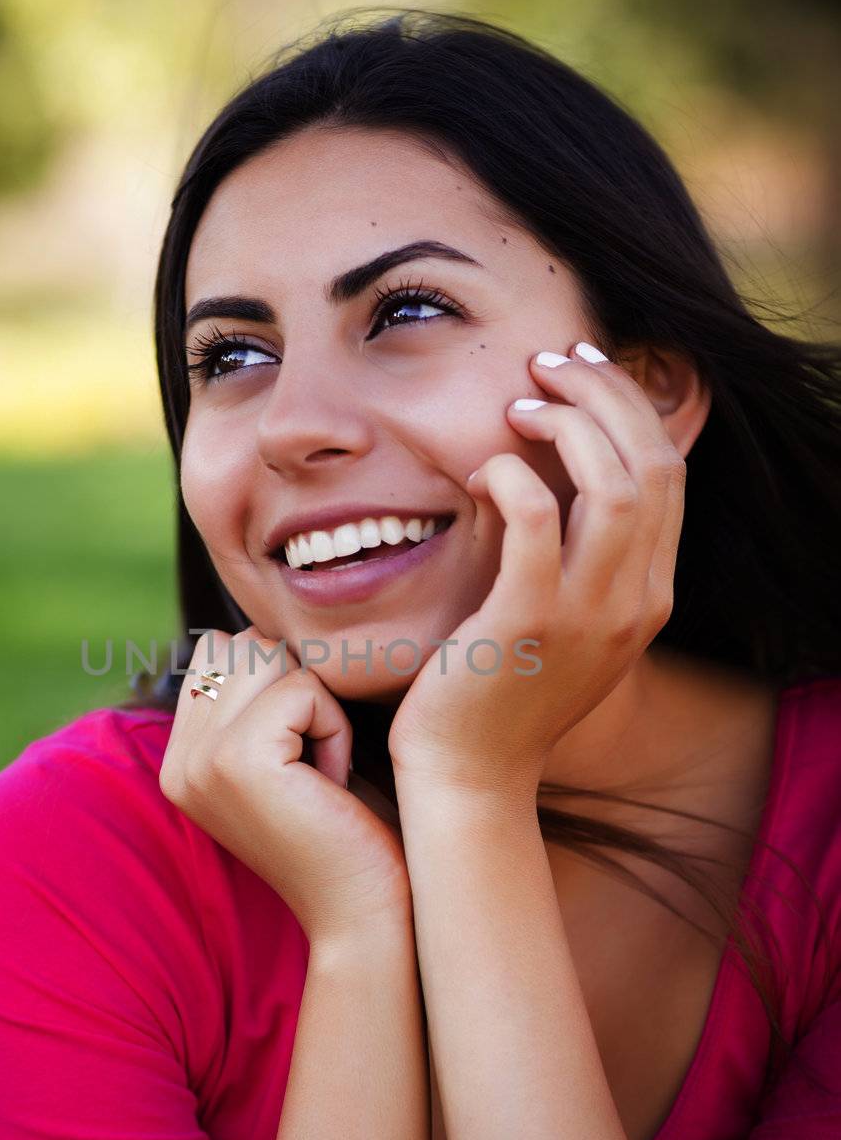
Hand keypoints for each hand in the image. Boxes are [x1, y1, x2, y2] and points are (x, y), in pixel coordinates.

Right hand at [159, 627, 410, 948]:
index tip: (301, 755)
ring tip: (322, 773)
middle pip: (246, 646)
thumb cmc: (346, 830)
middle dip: (301, 690)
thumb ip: (256, 699)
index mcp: (180, 758)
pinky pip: (303, 689)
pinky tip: (332, 784)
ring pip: (273, 659)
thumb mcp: (287, 756)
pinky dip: (335, 728)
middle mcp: (178, 759)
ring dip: (320, 707)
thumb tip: (259, 628)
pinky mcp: (239, 760)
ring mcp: (201, 760)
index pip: (222, 651)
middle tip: (316, 766)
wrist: (363, 911)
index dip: (282, 682)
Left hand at [387, 342, 686, 794]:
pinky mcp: (529, 621)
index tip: (581, 373)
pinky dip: (513, 475)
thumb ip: (569, 553)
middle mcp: (637, 602)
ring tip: (519, 404)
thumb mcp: (558, 618)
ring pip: (616, 481)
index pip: (669, 474)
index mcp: (650, 595)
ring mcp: (590, 615)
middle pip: (654, 463)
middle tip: (548, 365)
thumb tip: (536, 469)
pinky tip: (482, 472)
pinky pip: (537, 516)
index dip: (630, 408)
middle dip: (605, 394)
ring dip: (569, 423)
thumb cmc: (499, 690)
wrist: (470, 774)